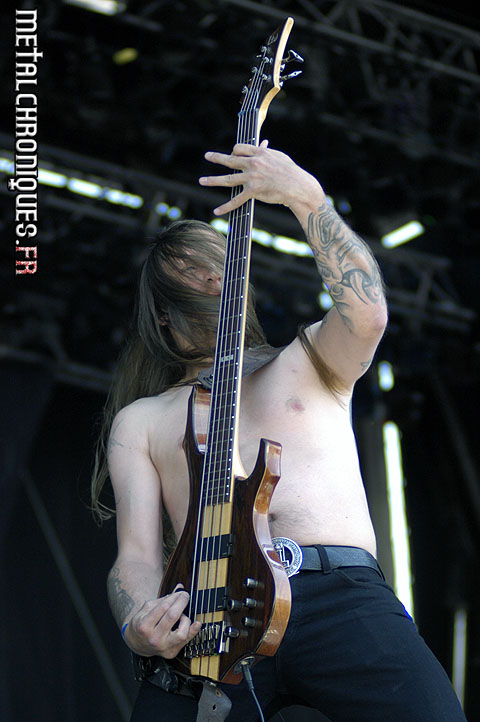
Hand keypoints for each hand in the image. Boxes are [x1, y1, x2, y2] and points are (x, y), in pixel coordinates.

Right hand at [124, 585, 201, 657]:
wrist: (137, 643)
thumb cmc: (142, 623)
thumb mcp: (147, 609)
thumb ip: (164, 598)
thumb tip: (180, 588)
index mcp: (144, 625)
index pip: (164, 607)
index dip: (175, 597)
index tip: (181, 592)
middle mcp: (153, 638)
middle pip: (172, 617)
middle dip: (182, 603)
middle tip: (185, 596)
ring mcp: (162, 647)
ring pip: (181, 633)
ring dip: (185, 620)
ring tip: (182, 616)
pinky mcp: (171, 652)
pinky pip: (185, 641)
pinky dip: (193, 631)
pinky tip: (197, 623)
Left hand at [199, 141, 323, 215]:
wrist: (297, 186)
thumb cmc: (290, 171)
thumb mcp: (278, 157)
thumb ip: (267, 151)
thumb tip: (263, 144)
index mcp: (259, 153)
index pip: (239, 148)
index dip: (235, 151)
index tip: (233, 154)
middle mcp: (253, 164)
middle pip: (230, 160)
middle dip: (217, 158)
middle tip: (207, 156)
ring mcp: (252, 178)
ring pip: (228, 179)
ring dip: (213, 180)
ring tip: (202, 181)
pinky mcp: (253, 191)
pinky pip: (236, 200)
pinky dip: (225, 207)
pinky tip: (216, 211)